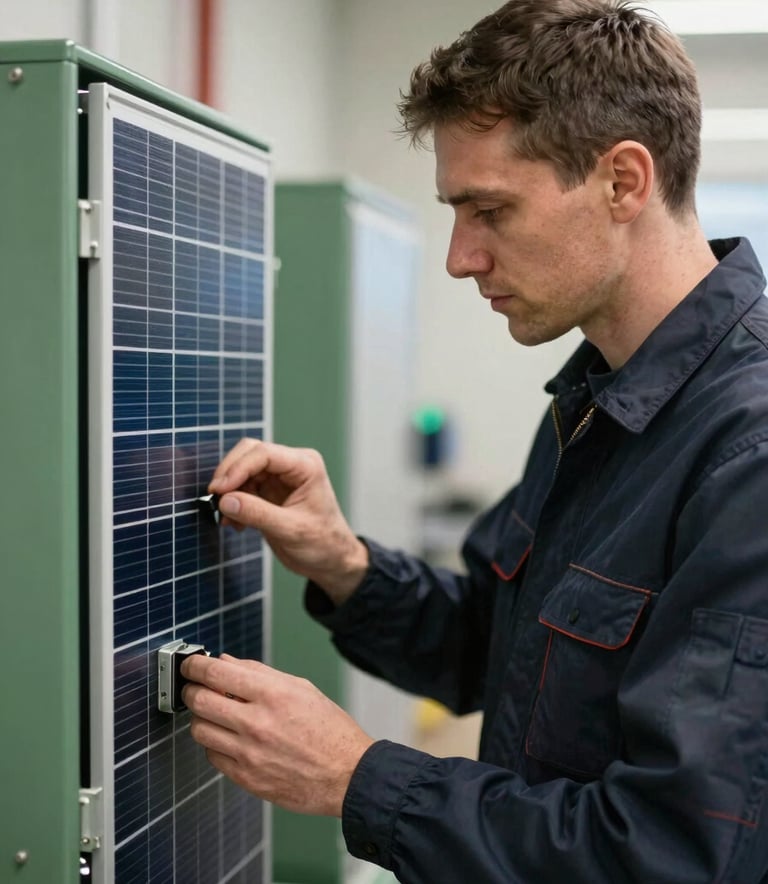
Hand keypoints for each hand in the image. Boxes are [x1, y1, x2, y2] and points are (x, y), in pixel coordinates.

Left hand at [181, 654, 373, 815]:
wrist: (347, 775)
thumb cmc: (329, 729)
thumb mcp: (300, 688)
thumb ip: (259, 673)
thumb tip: (226, 663)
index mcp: (273, 694)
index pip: (216, 673)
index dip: (195, 666)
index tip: (190, 664)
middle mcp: (257, 722)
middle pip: (199, 701)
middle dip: (191, 690)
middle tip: (195, 687)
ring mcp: (249, 753)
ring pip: (199, 730)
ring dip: (201, 718)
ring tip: (215, 715)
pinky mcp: (246, 778)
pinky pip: (212, 756)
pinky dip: (215, 744)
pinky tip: (229, 738)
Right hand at [209, 438, 368, 602]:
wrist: (331, 560)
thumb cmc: (323, 543)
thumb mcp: (291, 530)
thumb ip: (257, 514)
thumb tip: (225, 501)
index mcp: (305, 466)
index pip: (264, 454)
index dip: (237, 468)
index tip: (219, 490)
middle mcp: (292, 465)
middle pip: (249, 454)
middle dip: (229, 475)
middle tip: (215, 499)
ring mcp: (279, 477)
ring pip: (242, 470)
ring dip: (229, 492)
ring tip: (228, 519)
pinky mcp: (268, 491)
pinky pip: (242, 487)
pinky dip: (233, 503)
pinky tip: (235, 523)